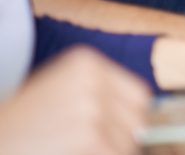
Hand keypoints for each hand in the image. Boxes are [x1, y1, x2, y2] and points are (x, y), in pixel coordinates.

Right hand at [0, 47, 149, 154]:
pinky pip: (115, 154)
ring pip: (129, 142)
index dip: (131, 119)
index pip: (138, 94)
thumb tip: (141, 121)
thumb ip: (97, 97)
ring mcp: (93, 108)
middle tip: (95, 145)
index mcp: (86, 63)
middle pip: (137, 119)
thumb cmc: (18, 125)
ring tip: (74, 149)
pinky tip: (71, 154)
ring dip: (109, 151)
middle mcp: (93, 80)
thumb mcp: (58, 94)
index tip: (122, 132)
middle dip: (124, 139)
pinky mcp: (90, 137)